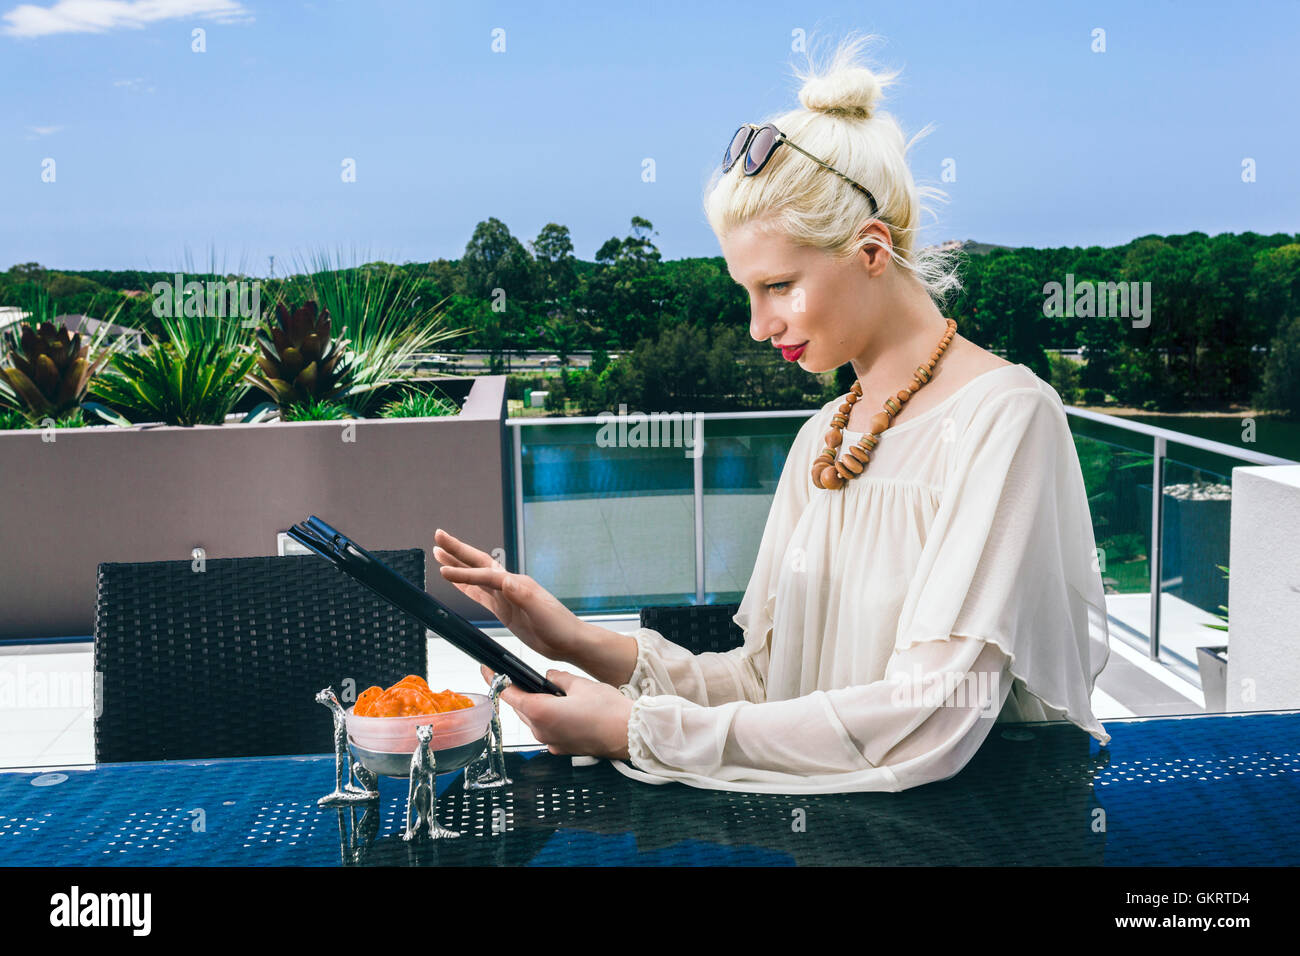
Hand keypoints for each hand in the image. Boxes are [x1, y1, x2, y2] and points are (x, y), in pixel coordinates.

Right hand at [434, 528, 581, 661]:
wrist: (570, 641)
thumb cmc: (560, 626)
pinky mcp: (504, 609)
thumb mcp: (541, 612)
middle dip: (457, 550)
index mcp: (517, 583)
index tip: (444, 570)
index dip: (464, 573)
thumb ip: (523, 595)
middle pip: (478, 563)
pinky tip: (456, 582)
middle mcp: (509, 585)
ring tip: (439, 553)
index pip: (485, 574)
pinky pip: (480, 594)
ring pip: (475, 577)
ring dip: (458, 565)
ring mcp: (505, 596)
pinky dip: (465, 586)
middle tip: (438, 536)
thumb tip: (505, 579)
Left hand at [483, 664, 632, 759]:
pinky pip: (547, 730)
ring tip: (554, 694)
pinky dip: (550, 719)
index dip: (496, 681)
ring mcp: (551, 743)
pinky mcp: (561, 748)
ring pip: (533, 719)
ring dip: (537, 706)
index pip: (508, 694)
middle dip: (521, 692)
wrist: (630, 735)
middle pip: (520, 708)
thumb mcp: (581, 684)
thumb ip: (559, 678)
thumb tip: (550, 677)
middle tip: (526, 678)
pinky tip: (565, 710)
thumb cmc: (609, 712)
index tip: (487, 671)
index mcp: (542, 712)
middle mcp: (542, 731)